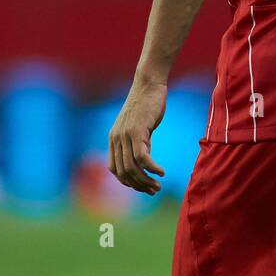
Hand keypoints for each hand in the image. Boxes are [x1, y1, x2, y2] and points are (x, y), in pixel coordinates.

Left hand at [108, 78, 167, 194]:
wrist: (149, 84)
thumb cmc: (146, 104)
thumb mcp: (138, 127)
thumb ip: (138, 143)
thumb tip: (143, 162)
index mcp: (113, 138)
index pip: (114, 169)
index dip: (127, 182)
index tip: (142, 186)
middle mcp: (116, 138)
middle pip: (124, 172)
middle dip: (138, 185)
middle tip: (154, 190)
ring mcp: (125, 135)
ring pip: (132, 168)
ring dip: (146, 181)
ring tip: (158, 186)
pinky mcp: (137, 131)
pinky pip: (142, 158)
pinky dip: (152, 168)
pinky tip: (161, 172)